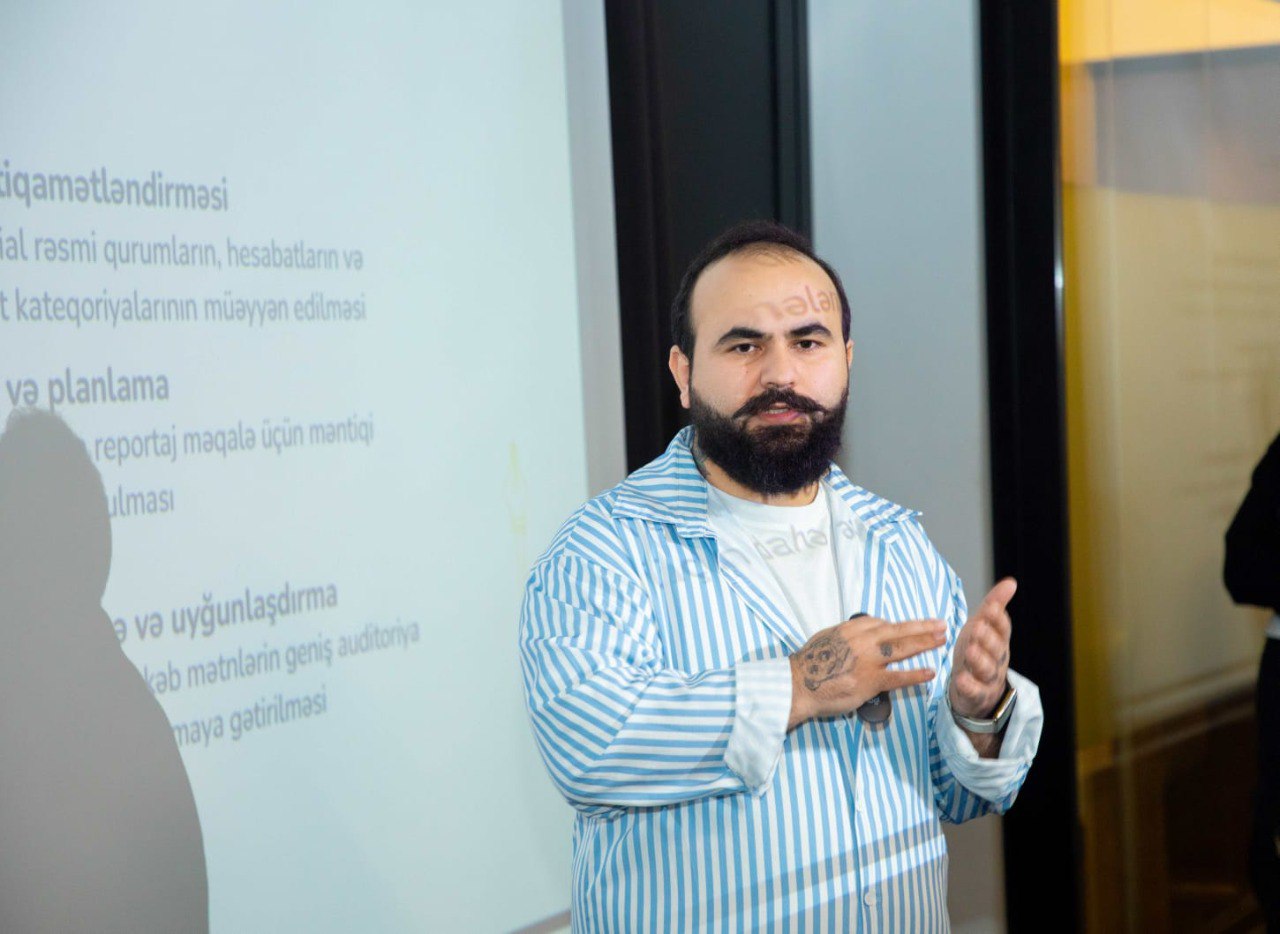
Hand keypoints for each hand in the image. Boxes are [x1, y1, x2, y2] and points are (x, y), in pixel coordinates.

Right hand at [788, 615, 946, 729]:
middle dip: (922, 627)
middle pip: (898, 630)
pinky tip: (930, 672)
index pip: (880, 623)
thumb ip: (846, 634)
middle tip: (940, 624)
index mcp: (851, 629)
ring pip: (902, 648)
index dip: (897, 626)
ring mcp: (869, 660)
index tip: (908, 628)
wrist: (799, 684)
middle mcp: (863, 641)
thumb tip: (859, 633)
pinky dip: (916, 674)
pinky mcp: (871, 681)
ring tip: (941, 639)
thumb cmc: (809, 663)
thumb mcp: (826, 637)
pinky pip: (898, 676)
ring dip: (925, 642)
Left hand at [948, 577, 1015, 719]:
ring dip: (979, 660)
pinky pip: (975, 691)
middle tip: (978, 627)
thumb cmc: (978, 651)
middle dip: (988, 637)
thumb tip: (1011, 582)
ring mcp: (988, 678)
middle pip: (996, 649)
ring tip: (970, 650)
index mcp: (998, 640)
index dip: (997, 618)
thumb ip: (994, 605)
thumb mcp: (983, 625)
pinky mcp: (976, 695)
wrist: (973, 688)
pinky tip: (961, 679)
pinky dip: (969, 686)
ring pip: (987, 669)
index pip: (1002, 628)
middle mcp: (997, 659)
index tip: (990, 607)